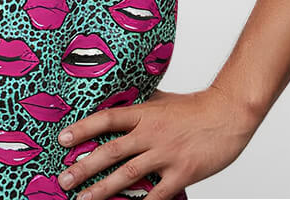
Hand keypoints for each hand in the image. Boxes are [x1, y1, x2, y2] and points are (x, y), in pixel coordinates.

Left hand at [54, 86, 259, 199]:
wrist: (227, 114)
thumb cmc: (195, 107)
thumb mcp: (161, 99)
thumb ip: (140, 105)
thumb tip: (118, 102)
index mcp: (144, 113)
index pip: (106, 119)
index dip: (82, 128)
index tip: (62, 139)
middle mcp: (150, 133)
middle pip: (111, 151)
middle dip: (84, 166)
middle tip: (63, 179)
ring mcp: (166, 155)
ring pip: (127, 174)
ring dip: (102, 189)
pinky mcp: (182, 174)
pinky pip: (158, 195)